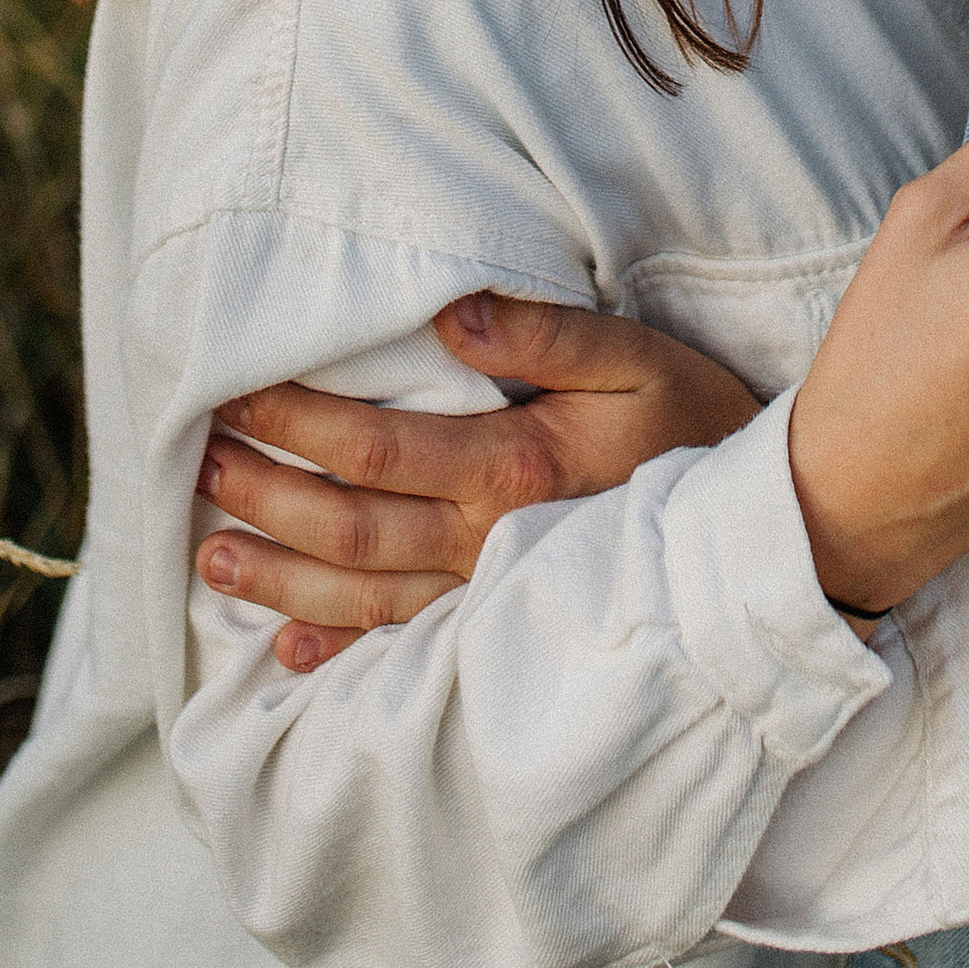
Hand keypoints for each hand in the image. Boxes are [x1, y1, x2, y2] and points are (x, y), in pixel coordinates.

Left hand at [194, 295, 762, 669]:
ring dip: (279, 575)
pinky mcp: (506, 630)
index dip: (296, 419)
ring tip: (209, 555)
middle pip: (349, 526)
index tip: (234, 390)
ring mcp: (493, 598)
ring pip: (361, 597)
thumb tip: (447, 316)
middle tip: (197, 465)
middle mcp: (486, 546)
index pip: (373, 447)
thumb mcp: (634, 358)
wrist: (771, 537)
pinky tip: (290, 647)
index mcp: (509, 471)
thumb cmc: (700, 426)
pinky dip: (342, 651)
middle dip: (265, 496)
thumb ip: (542, 336)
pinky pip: (408, 651)